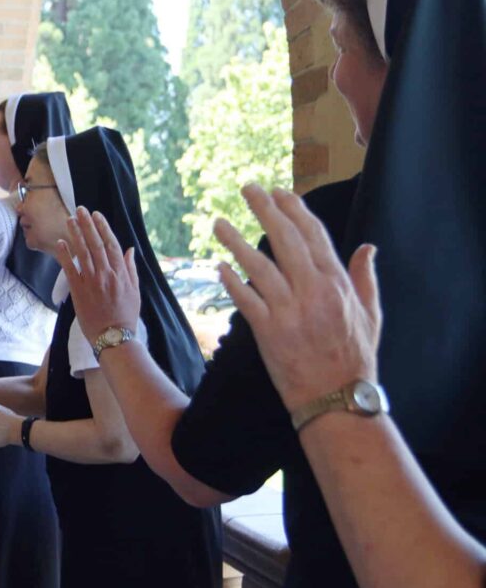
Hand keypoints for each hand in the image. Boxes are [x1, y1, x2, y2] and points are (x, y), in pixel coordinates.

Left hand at [55, 207, 141, 342]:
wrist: (113, 337)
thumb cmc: (125, 315)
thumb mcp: (135, 290)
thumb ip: (131, 269)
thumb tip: (130, 250)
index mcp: (120, 273)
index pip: (111, 244)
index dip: (103, 228)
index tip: (97, 215)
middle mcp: (106, 273)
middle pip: (96, 244)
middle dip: (88, 225)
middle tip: (80, 209)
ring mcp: (91, 281)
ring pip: (82, 252)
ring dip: (75, 234)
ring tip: (70, 220)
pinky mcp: (78, 291)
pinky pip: (70, 269)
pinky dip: (65, 255)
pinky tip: (60, 242)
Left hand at [213, 184, 380, 410]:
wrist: (338, 399)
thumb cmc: (355, 358)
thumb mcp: (371, 314)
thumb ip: (365, 277)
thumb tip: (368, 247)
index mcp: (337, 284)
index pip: (313, 235)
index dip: (294, 210)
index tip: (278, 191)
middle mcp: (313, 291)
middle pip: (285, 240)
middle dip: (265, 210)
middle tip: (247, 188)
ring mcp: (289, 311)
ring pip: (258, 267)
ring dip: (236, 242)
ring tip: (217, 222)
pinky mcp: (268, 332)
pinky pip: (245, 300)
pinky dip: (231, 282)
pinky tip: (218, 266)